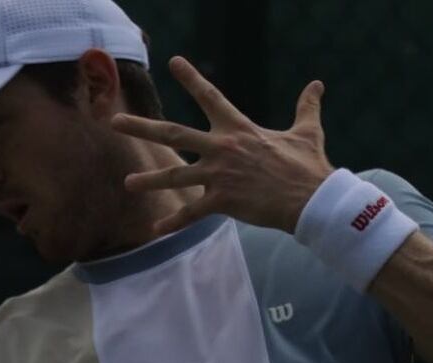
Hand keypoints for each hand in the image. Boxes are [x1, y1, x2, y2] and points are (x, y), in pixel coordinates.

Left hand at [111, 56, 335, 234]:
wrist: (313, 199)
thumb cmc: (308, 166)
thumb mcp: (307, 132)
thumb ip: (306, 107)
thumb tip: (317, 84)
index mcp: (238, 129)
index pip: (211, 97)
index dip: (192, 78)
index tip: (173, 62)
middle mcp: (222, 148)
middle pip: (173, 134)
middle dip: (142, 128)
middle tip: (115, 122)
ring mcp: (219, 175)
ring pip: (175, 176)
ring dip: (149, 180)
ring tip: (128, 182)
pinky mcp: (222, 201)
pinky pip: (191, 213)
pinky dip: (173, 222)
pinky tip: (155, 230)